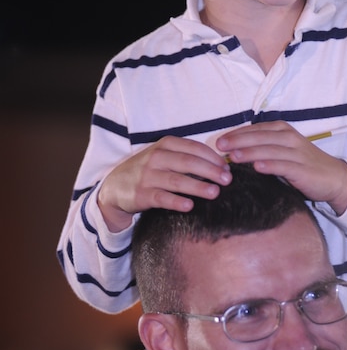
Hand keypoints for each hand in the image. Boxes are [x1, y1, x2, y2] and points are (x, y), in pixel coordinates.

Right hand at [98, 136, 231, 230]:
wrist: (116, 186)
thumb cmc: (149, 170)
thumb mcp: (166, 157)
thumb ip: (188, 157)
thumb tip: (222, 166)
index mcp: (166, 144)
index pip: (194, 148)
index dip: (213, 158)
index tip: (228, 167)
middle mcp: (156, 157)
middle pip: (188, 162)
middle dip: (211, 171)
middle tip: (227, 180)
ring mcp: (148, 176)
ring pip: (177, 180)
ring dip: (198, 186)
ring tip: (215, 192)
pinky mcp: (141, 194)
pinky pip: (161, 197)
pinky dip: (176, 201)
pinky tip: (190, 205)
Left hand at [216, 121, 346, 215]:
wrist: (333, 177)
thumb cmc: (302, 164)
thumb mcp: (282, 150)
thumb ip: (262, 148)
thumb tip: (233, 152)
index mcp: (282, 130)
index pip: (255, 129)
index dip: (236, 134)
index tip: (219, 141)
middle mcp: (289, 138)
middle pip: (259, 137)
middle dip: (238, 141)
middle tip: (220, 147)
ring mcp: (296, 152)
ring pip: (269, 150)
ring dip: (250, 152)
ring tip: (233, 156)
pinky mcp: (302, 168)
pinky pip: (283, 165)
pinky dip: (270, 165)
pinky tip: (257, 167)